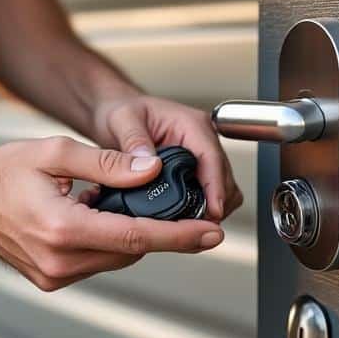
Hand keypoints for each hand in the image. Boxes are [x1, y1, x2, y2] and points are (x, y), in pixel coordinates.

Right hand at [0, 137, 224, 290]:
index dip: (179, 236)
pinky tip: (92, 216)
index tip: (211, 234)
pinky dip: (105, 241)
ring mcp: (53, 275)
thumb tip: (151, 171)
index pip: (136, 236)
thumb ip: (107, 162)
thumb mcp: (55, 152)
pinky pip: (95, 262)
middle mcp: (58, 261)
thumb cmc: (2, 171)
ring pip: (115, 258)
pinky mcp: (50, 280)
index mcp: (61, 228)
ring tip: (107, 202)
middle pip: (131, 250)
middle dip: (157, 230)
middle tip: (172, 206)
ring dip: (126, 234)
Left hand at [90, 95, 242, 220]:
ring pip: (221, 191)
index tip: (213, 211)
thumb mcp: (122, 121)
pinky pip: (206, 196)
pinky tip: (180, 220)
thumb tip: (147, 164)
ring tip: (185, 226)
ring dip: (209, 209)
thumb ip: (134, 141)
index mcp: (191, 125)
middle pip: (224, 180)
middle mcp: (201, 141)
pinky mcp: (193, 173)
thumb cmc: (120, 110)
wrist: (114, 113)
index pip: (212, 159)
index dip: (216, 188)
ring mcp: (199, 158)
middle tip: (192, 227)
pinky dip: (199, 209)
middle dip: (214, 205)